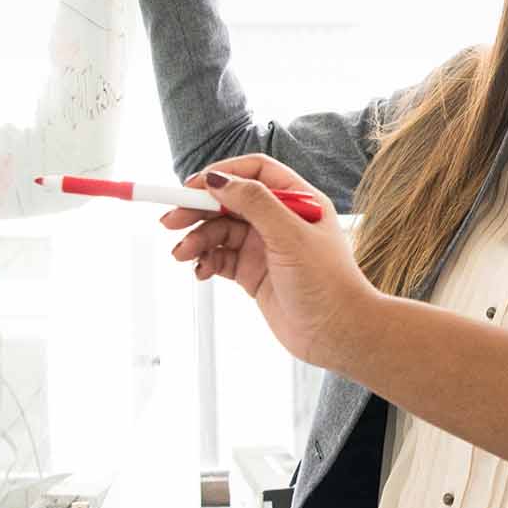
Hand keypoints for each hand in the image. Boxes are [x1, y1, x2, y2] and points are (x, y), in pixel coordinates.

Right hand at [163, 155, 377, 371]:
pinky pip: (221, 258)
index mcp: (298, 200)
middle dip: (198, 209)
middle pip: (229, 201)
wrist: (338, 334)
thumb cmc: (328, 283)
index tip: (194, 187)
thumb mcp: (290, 235)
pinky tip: (199, 270)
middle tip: (170, 221)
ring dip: (197, 239)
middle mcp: (280, 220)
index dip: (223, 175)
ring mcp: (265, 247)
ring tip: (182, 255)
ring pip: (220, 231)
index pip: (254, 173)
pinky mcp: (254, 273)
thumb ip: (255, 203)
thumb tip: (218, 179)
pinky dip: (206, 261)